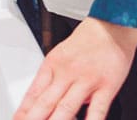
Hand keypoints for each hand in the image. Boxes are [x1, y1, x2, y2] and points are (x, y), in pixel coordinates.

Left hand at [13, 18, 136, 119]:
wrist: (112, 25)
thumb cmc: (88, 40)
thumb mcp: (61, 54)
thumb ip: (54, 78)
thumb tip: (48, 102)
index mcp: (53, 64)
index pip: (33, 93)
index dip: (23, 112)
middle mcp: (67, 73)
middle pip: (46, 103)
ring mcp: (86, 80)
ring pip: (67, 108)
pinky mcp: (107, 86)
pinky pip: (98, 110)